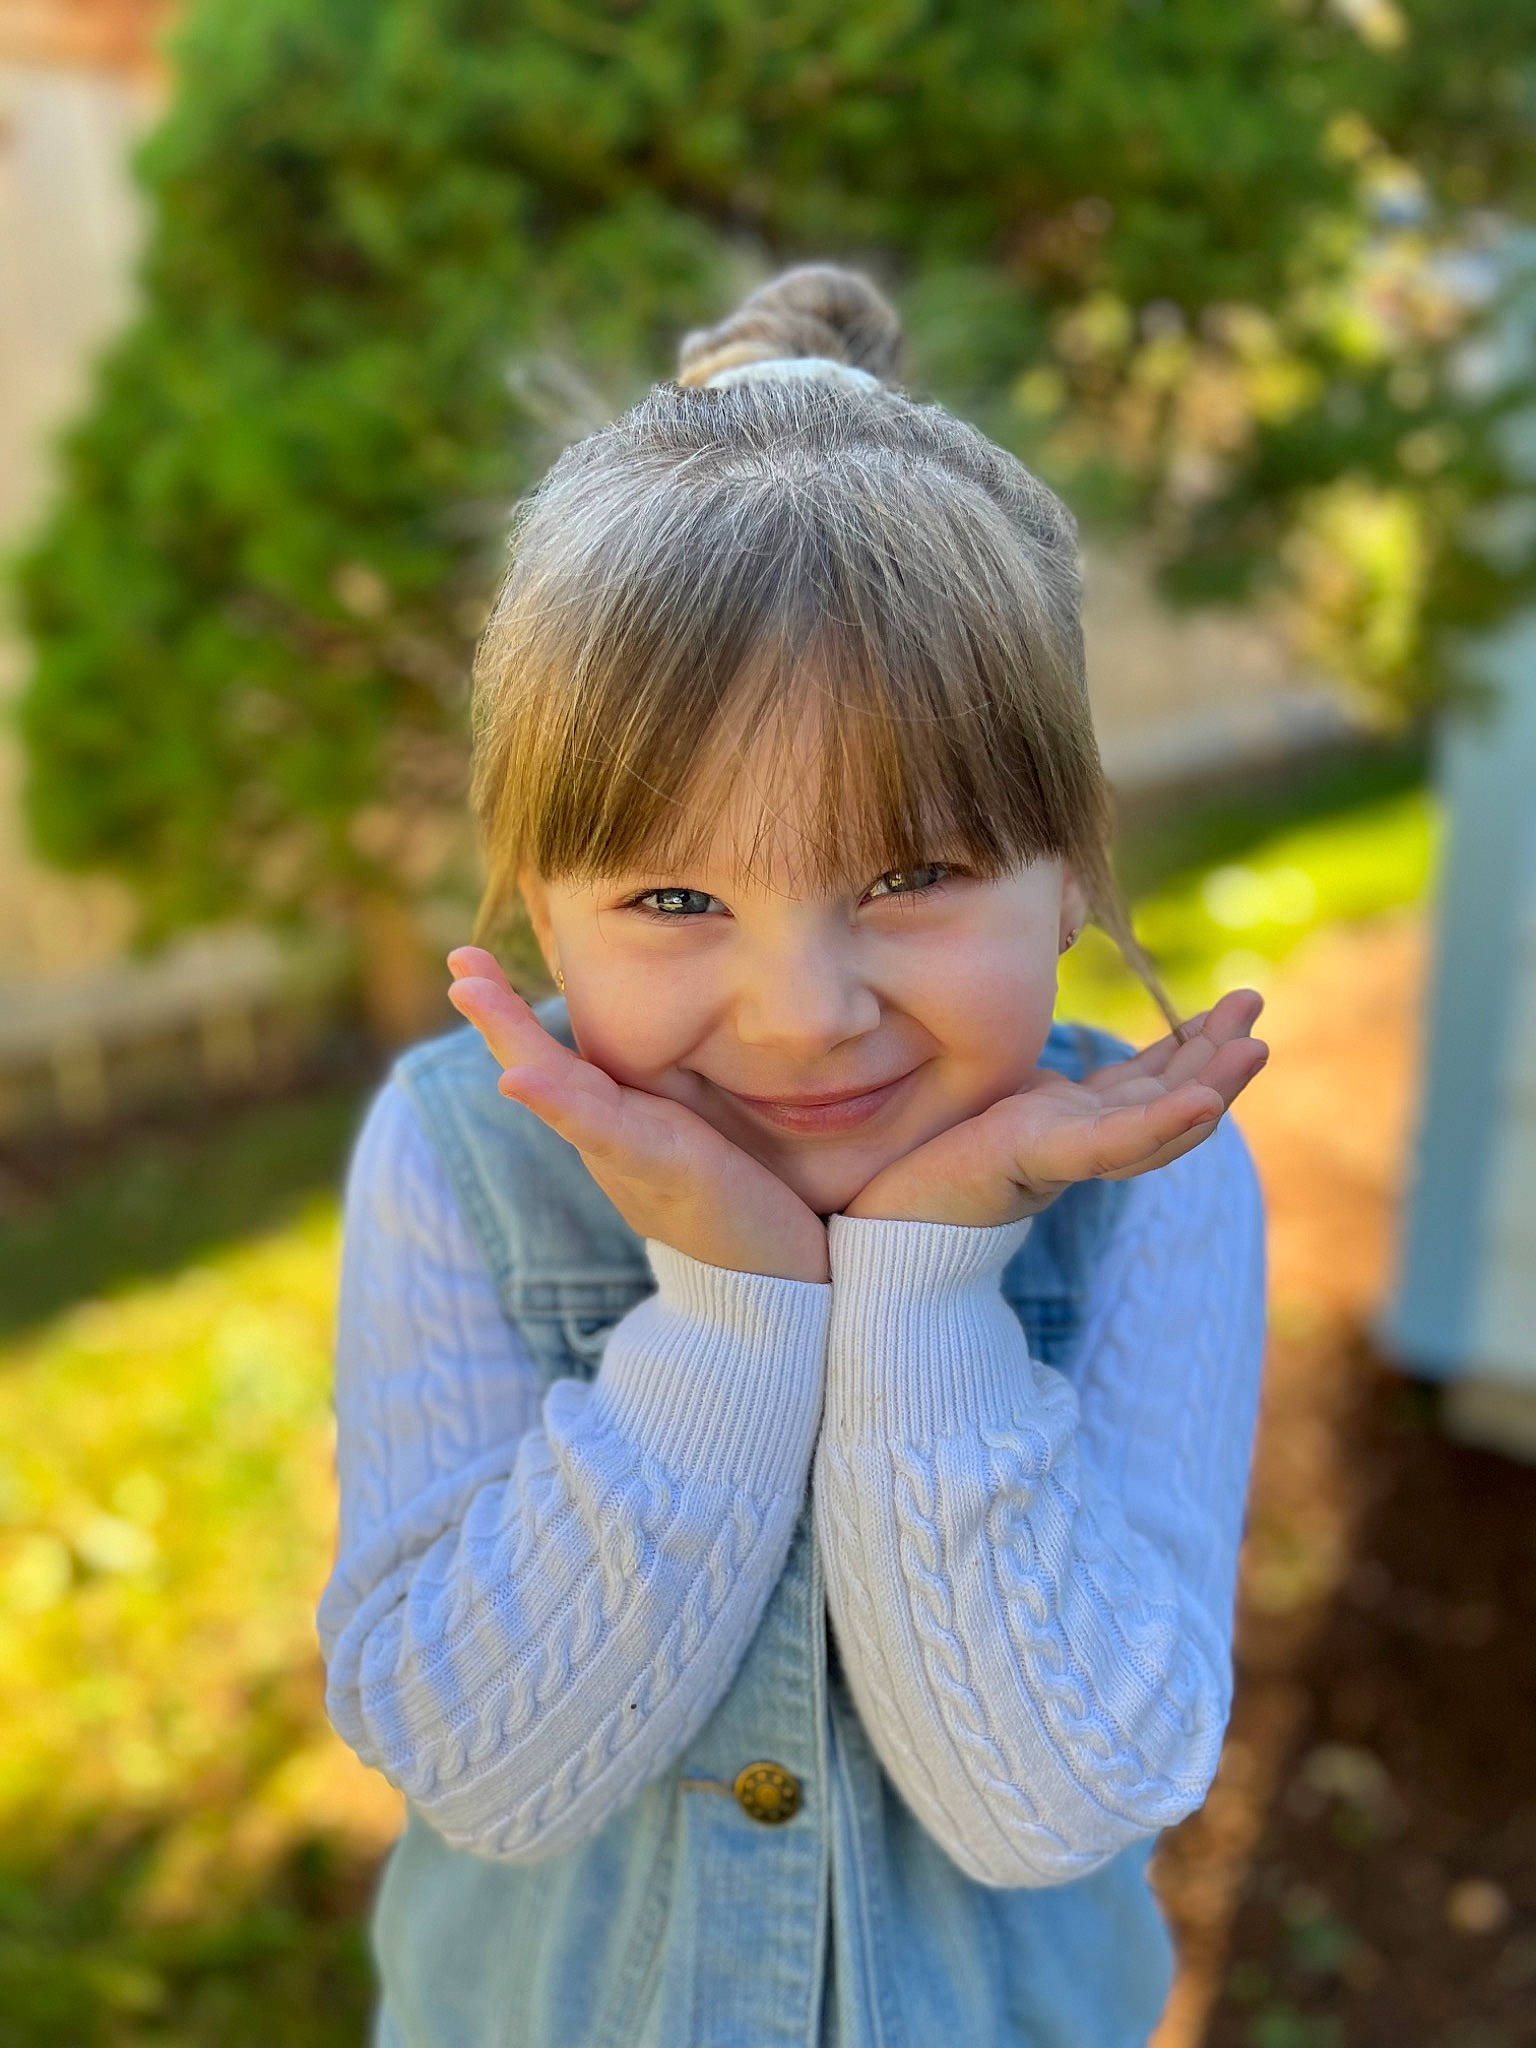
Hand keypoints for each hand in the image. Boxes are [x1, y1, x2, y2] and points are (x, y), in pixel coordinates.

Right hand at [444, 948, 830, 1282]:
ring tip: (469, 990)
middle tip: (458, 962)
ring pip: (560, 1091)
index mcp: (620, 1131)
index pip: (561, 1063)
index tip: (475, 963)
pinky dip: (558, 1103)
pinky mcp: (661, 1171)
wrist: (788, 1288)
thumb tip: (687, 1057)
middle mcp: (611, 1145)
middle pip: (542, 1071)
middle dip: (498, 1015)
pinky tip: (519, 1077)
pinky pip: (603, 1130)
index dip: (518, 1016)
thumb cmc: (755, 1212)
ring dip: (512, 1040)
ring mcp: (628, 1159)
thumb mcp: (711, 1143)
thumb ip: (683, 1107)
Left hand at [841, 989, 1268, 1227]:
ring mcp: (1061, 1154)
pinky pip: (1108, 1143)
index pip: (1148, 1088)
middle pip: (1167, 1104)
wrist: (874, 1221)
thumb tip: (1053, 1074)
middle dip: (1218, 1060)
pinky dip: (1160, 1123)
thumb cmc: (922, 1163)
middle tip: (1257, 1012)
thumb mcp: (991, 1108)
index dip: (1194, 1052)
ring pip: (1153, 1124)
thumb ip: (1033, 1096)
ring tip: (1255, 1050)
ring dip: (1211, 1088)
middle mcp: (1076, 1143)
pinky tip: (1204, 1100)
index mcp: (1069, 1128)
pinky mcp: (1034, 1159)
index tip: (1234, 1013)